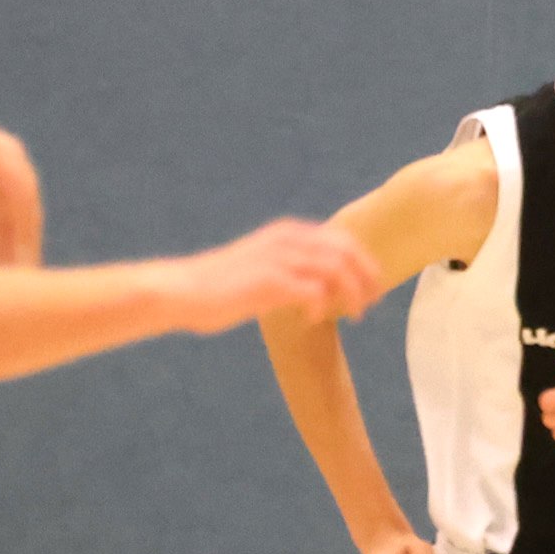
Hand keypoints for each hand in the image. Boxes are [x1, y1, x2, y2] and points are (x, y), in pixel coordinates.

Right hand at [165, 219, 383, 333]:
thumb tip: (321, 288)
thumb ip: (292, 271)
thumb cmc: (222, 287)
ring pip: (337, 269)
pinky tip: (312, 320)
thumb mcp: (263, 269)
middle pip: (347, 251)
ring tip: (353, 316)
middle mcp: (287, 239)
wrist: (182, 291)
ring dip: (352, 294)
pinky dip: (322, 307)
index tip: (371, 289)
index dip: (364, 263)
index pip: (343, 239)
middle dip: (367, 278)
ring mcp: (279, 258)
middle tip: (371, 304)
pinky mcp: (270, 281)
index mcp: (288, 233)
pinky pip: (315, 291)